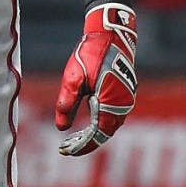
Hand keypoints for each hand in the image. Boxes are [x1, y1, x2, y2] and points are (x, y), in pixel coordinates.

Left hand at [55, 3, 137, 156]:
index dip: (82, 146)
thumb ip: (67, 104)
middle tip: (65, 147)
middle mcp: (123, 106)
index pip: (98, 136)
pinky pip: (112, 114)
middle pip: (104, 133)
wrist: (109, 35)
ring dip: (93, 133)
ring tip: (73, 138)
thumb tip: (61, 128)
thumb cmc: (90, 55)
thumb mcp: (73, 79)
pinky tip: (86, 121)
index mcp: (111, 105)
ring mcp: (126, 100)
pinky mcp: (124, 93)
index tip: (66, 151)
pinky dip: (99, 121)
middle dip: (85, 142)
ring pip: (109, 125)